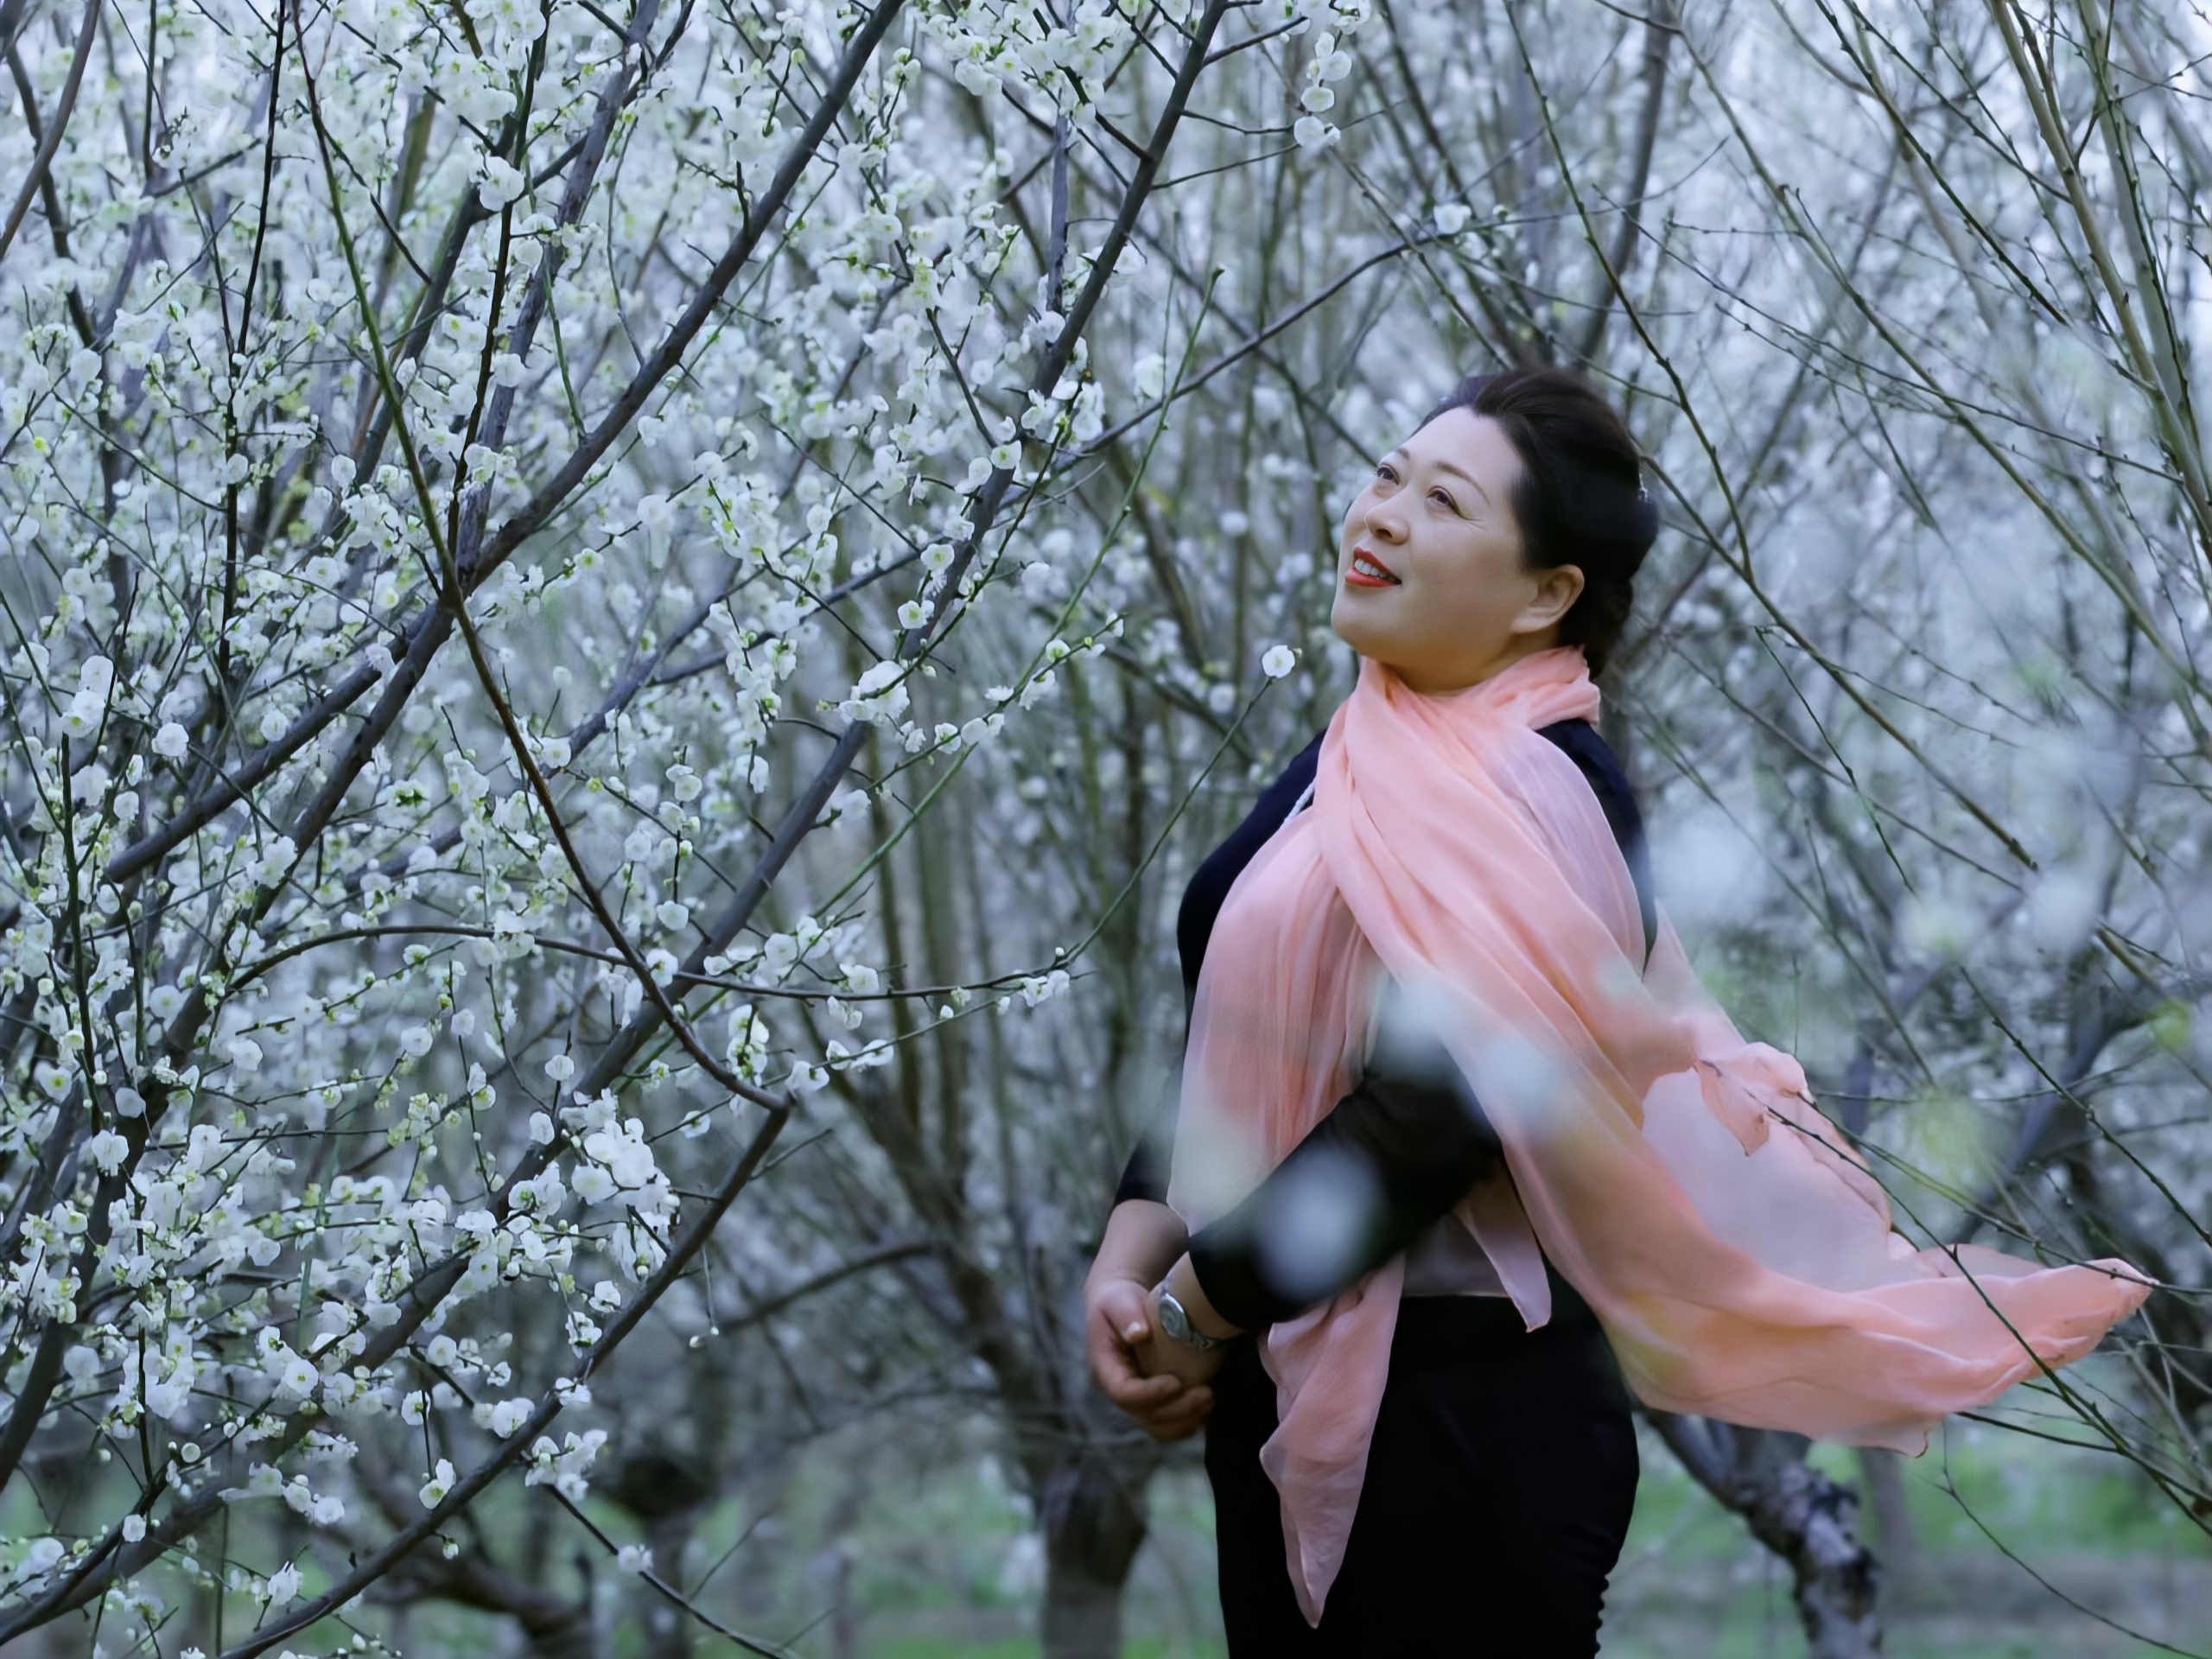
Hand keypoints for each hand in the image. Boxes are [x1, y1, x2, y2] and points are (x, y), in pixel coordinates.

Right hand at [1086, 1275, 1215, 1440]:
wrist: (1121, 1308)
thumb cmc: (1119, 1301)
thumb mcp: (1118, 1301)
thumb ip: (1126, 1314)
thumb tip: (1139, 1333)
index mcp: (1105, 1369)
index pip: (1123, 1392)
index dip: (1150, 1393)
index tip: (1176, 1381)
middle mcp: (1118, 1391)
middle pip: (1144, 1415)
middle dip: (1177, 1410)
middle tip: (1207, 1394)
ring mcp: (1135, 1400)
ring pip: (1157, 1426)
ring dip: (1186, 1420)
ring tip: (1211, 1401)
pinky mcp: (1151, 1401)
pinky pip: (1167, 1423)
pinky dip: (1188, 1422)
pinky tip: (1208, 1411)